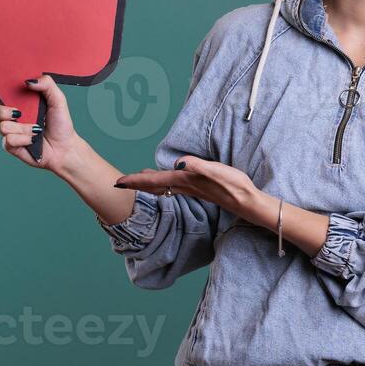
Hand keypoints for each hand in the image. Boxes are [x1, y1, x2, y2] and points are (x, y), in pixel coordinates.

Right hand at [0, 73, 81, 172]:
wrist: (65, 148)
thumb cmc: (60, 123)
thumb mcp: (57, 99)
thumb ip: (46, 84)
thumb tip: (28, 81)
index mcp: (15, 100)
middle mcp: (7, 115)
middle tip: (17, 112)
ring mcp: (7, 131)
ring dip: (21, 127)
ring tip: (36, 129)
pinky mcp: (10, 145)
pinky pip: (8, 139)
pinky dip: (23, 138)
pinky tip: (32, 140)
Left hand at [114, 155, 259, 219]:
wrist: (247, 202)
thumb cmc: (234, 186)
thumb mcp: (218, 172)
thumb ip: (198, 167)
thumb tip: (178, 163)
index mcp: (184, 181)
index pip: (154, 180)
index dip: (135, 180)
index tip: (117, 182)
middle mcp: (184, 186)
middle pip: (154, 185)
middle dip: (136, 183)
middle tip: (120, 182)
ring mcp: (190, 189)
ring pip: (162, 186)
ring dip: (148, 183)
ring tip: (138, 178)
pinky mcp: (198, 189)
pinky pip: (173, 187)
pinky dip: (163, 183)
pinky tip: (166, 181)